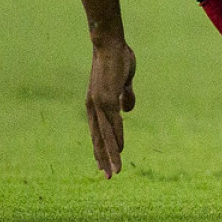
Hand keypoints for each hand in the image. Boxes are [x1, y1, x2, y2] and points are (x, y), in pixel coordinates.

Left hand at [86, 37, 135, 176]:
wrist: (109, 43)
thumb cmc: (117, 58)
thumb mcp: (123, 81)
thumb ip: (125, 96)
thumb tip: (127, 111)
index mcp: (95, 104)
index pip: (97, 132)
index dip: (101, 149)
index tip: (104, 165)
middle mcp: (93, 108)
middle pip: (98, 140)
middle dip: (103, 159)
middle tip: (107, 177)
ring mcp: (99, 105)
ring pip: (104, 136)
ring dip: (110, 155)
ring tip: (113, 172)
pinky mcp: (107, 99)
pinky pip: (112, 124)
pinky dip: (116, 138)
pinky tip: (120, 149)